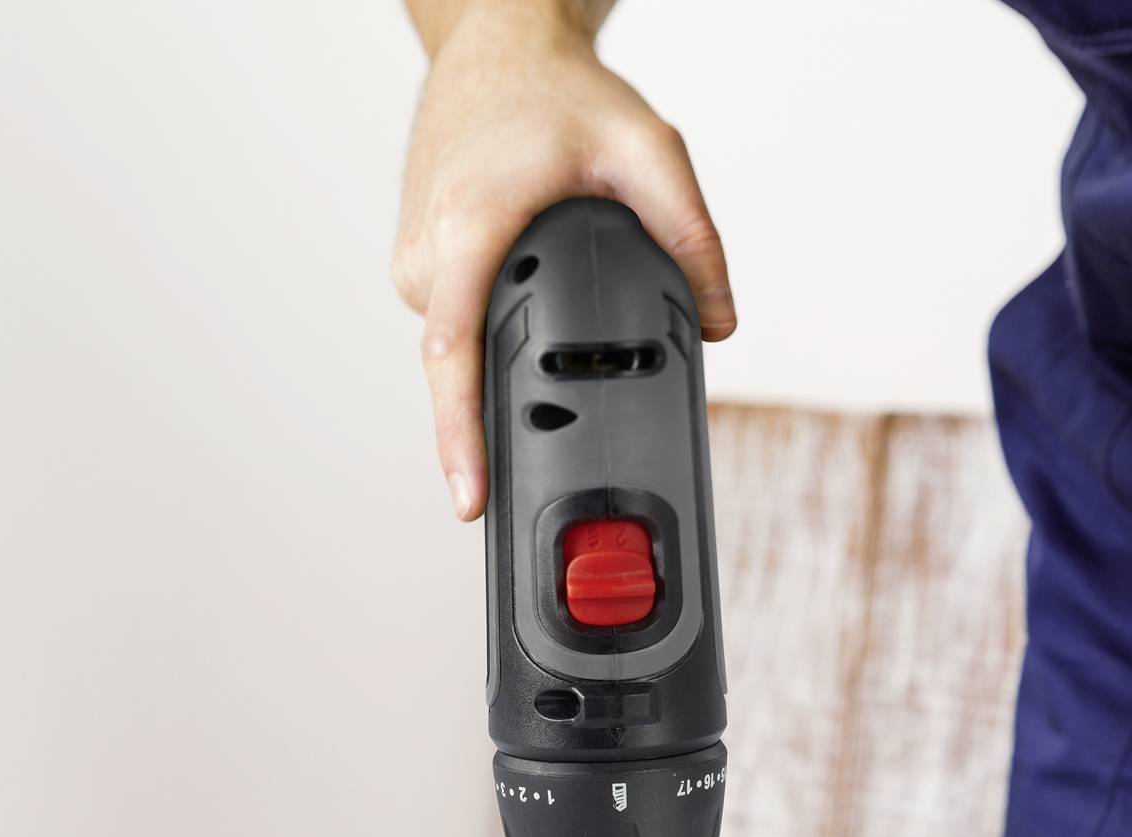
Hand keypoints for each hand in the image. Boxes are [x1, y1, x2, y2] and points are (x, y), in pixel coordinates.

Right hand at [394, 1, 734, 519]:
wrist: (496, 48)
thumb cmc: (557, 94)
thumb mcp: (650, 147)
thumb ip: (692, 234)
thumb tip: (717, 319)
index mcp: (474, 225)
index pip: (454, 354)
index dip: (461, 434)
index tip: (470, 493)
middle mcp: (429, 251)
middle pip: (458, 368)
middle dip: (506, 411)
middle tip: (558, 425)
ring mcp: (414, 262)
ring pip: (459, 348)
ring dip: (509, 357)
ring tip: (555, 324)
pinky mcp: (416, 266)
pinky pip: (455, 324)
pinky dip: (494, 329)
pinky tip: (529, 302)